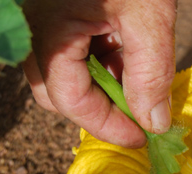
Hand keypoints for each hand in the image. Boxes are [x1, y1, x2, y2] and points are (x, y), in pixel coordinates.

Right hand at [22, 0, 176, 147]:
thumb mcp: (149, 17)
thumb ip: (150, 73)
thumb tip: (154, 124)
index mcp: (51, 33)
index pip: (72, 101)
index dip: (109, 127)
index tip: (142, 138)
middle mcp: (37, 32)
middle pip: (60, 95)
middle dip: (103, 110)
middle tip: (139, 115)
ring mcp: (47, 25)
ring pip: (67, 78)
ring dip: (105, 89)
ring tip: (140, 82)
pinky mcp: (64, 19)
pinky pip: (75, 57)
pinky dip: (104, 67)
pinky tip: (131, 59)